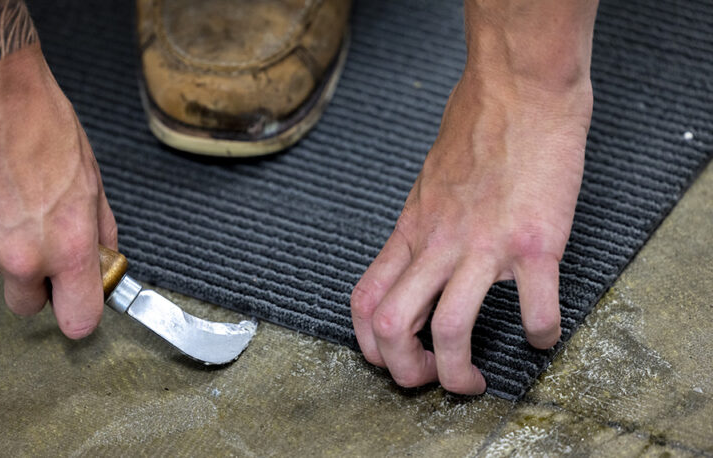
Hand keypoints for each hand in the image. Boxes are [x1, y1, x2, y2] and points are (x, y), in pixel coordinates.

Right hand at [0, 45, 117, 337]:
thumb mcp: (90, 174)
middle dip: (30, 280)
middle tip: (29, 236)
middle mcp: (20, 256)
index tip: (73, 303)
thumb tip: (105, 258)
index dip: (77, 312)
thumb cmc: (37, 119)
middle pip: (25, 305)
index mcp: (68, 244)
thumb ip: (99, 227)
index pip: (78, 319)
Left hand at [350, 67, 592, 393]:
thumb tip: (421, 262)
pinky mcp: (533, 243)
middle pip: (393, 327)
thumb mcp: (428, 184)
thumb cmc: (475, 128)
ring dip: (459, 374)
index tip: (395, 358)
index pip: (365, 301)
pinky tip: (542, 334)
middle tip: (433, 381)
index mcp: (412, 231)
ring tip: (476, 382)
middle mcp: (438, 244)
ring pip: (449, 330)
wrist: (517, 88)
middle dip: (406, 372)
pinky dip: (539, 335)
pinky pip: (534, 309)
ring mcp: (484, 245)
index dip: (370, 346)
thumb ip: (423, 227)